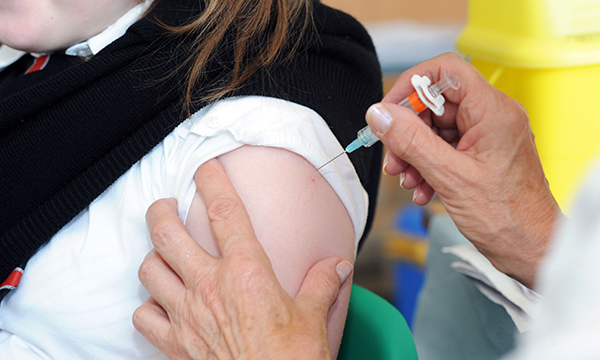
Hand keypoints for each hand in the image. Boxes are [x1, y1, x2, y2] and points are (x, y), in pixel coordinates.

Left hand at [133, 159, 351, 359]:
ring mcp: (187, 315)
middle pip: (167, 233)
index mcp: (246, 272)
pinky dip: (148, 307)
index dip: (213, 181)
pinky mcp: (175, 344)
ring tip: (164, 253)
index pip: (225, 212)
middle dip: (160, 211)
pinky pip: (144, 317)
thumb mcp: (312, 318)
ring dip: (153, 257)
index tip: (206, 166)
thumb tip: (336, 266)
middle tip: (166, 205)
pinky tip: (160, 304)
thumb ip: (322, 285)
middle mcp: (208, 287)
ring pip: (149, 269)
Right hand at [366, 53, 561, 286]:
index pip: (447, 71)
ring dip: (414, 152)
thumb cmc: (508, 218)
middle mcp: (493, 117)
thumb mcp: (450, 177)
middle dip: (408, 130)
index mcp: (493, 111)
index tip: (390, 110)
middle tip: (394, 157)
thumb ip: (411, 141)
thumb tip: (380, 115)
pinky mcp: (482, 154)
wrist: (531, 249)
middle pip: (436, 103)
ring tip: (405, 178)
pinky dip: (428, 165)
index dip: (412, 85)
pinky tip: (421, 188)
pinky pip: (445, 147)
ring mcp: (488, 136)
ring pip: (437, 128)